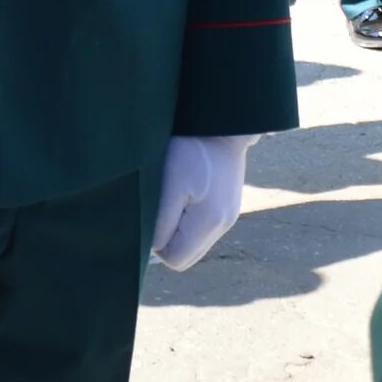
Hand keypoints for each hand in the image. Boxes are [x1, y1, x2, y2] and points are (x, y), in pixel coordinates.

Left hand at [150, 134, 256, 271]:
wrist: (221, 122)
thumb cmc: (190, 148)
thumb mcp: (168, 183)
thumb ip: (161, 222)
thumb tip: (152, 247)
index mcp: (209, 222)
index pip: (175, 259)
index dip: (157, 243)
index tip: (154, 213)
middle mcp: (223, 225)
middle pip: (185, 256)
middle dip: (168, 240)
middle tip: (161, 206)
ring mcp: (229, 216)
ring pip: (194, 243)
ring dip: (180, 229)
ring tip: (176, 196)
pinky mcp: (229, 206)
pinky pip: (203, 228)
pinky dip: (191, 219)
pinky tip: (188, 193)